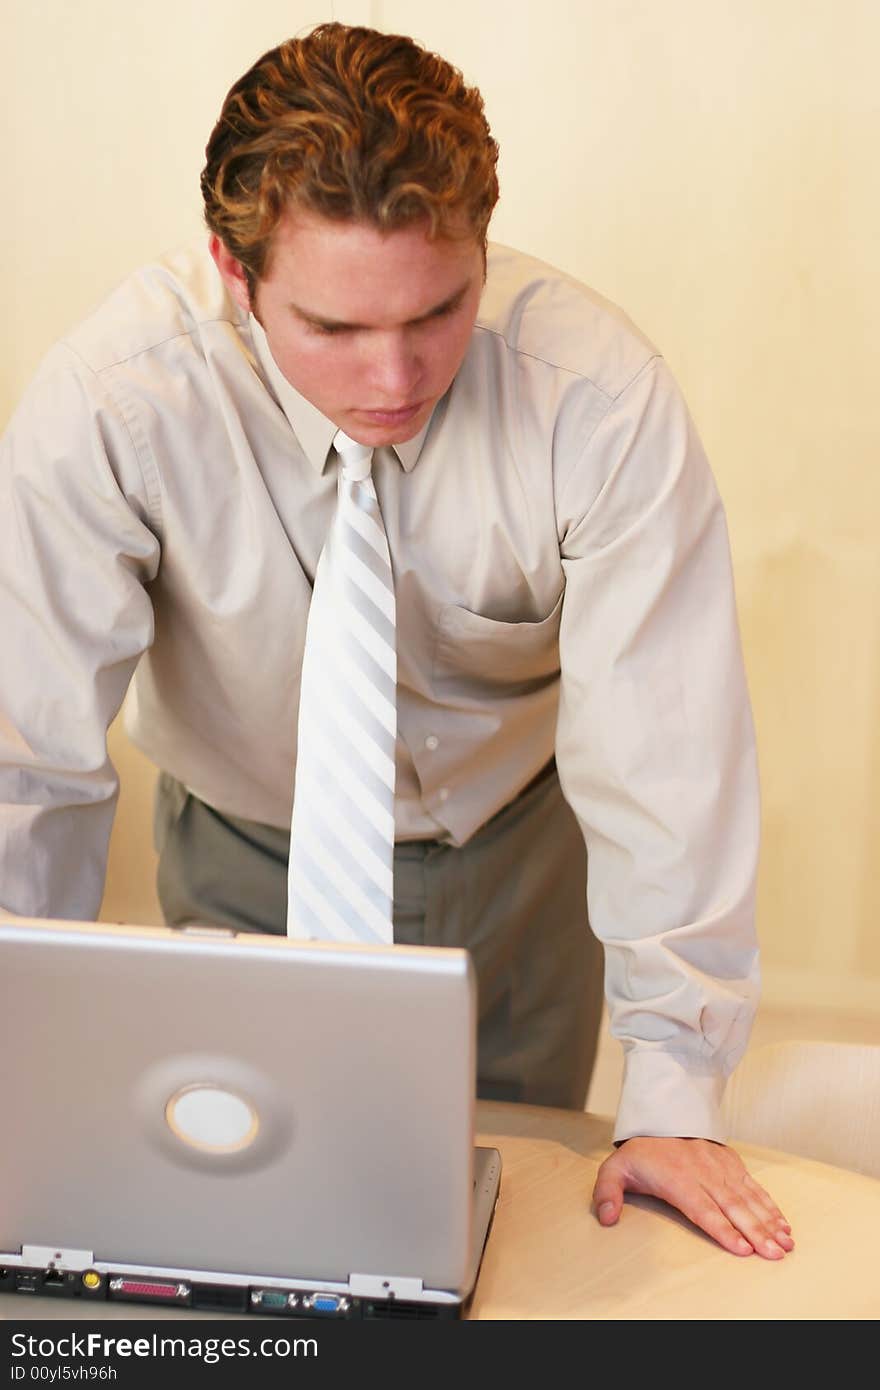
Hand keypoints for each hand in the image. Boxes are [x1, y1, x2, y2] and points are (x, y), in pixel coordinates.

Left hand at [592, 1137, 794, 1258]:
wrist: (661, 1114)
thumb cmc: (640, 1151)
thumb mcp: (614, 1169)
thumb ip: (608, 1193)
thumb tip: (607, 1217)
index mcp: (677, 1178)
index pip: (703, 1208)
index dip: (723, 1229)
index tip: (742, 1248)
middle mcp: (703, 1173)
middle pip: (732, 1206)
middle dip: (756, 1231)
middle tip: (774, 1253)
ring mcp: (720, 1167)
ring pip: (747, 1197)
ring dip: (769, 1221)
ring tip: (785, 1242)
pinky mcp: (731, 1162)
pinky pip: (753, 1186)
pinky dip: (769, 1204)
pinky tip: (782, 1222)